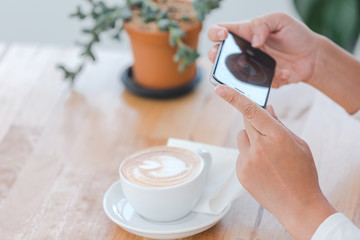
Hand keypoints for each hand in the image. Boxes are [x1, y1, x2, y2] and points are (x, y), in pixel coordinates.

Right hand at [208, 13, 320, 87]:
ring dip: (232, 74)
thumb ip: (262, 24)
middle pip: (217, 55)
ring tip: (244, 70)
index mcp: (243, 34)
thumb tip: (253, 42)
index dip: (215, 33)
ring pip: (230, 75)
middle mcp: (242, 52)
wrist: (313, 56)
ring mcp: (249, 69)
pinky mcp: (260, 82)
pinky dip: (274, 77)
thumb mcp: (280, 20)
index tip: (224, 35)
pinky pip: (258, 84)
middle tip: (219, 56)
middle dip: (214, 56)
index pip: (219, 32)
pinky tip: (285, 72)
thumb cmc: (294, 34)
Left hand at [215, 85, 335, 238]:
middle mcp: (259, 147)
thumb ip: (279, 124)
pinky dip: (249, 155)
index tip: (220, 89)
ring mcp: (247, 161)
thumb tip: (267, 108)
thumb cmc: (303, 172)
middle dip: (254, 122)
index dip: (234, 97)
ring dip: (251, 140)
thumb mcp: (298, 144)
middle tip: (266, 134)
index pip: (251, 110)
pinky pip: (240, 154)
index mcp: (277, 136)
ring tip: (267, 157)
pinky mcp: (240, 172)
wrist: (298, 205)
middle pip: (246, 122)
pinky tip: (263, 168)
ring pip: (242, 137)